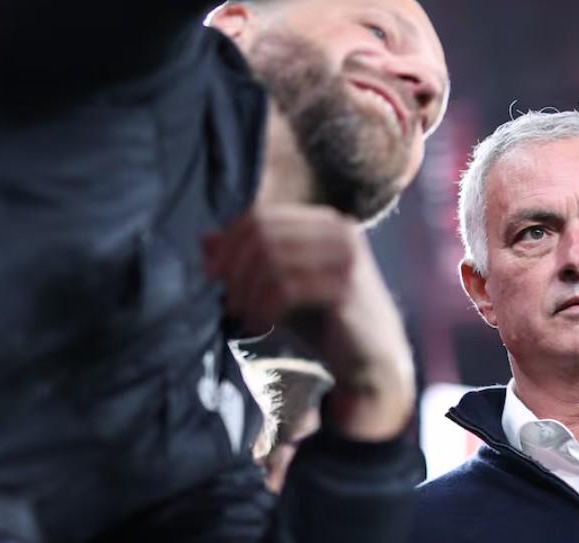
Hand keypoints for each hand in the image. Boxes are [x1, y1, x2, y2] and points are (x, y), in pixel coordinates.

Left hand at [204, 205, 414, 440]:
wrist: (372, 362)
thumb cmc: (325, 323)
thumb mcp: (281, 286)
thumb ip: (248, 261)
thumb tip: (206, 240)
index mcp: (324, 222)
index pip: (260, 216)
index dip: (229, 244)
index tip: (211, 275)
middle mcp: (338, 230)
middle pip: (262, 234)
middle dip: (235, 269)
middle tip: (228, 302)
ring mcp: (345, 256)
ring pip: (271, 258)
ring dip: (247, 291)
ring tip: (243, 317)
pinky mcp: (346, 286)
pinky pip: (286, 287)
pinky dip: (263, 308)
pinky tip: (260, 327)